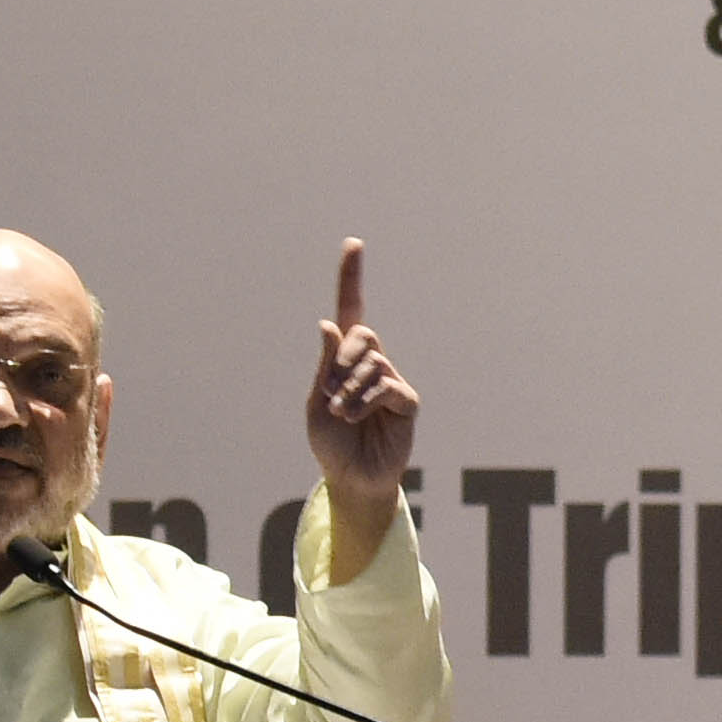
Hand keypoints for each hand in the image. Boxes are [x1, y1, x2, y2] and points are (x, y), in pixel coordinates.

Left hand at [305, 237, 419, 570]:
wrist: (351, 477)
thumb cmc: (330, 441)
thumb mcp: (316, 401)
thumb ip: (324, 365)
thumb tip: (329, 324)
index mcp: (343, 359)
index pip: (351, 310)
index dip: (351, 278)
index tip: (353, 245)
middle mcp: (371, 363)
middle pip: (361, 334)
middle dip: (341, 359)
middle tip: (330, 389)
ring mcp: (391, 380)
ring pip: (371, 363)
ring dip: (348, 390)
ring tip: (342, 414)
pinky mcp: (406, 401)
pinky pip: (386, 385)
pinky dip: (364, 400)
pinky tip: (355, 418)